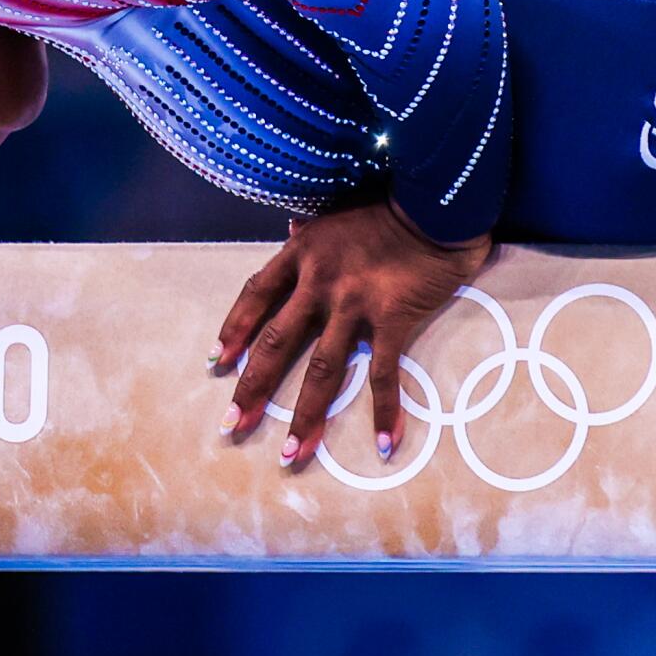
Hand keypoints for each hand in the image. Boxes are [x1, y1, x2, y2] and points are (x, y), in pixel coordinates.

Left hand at [210, 195, 493, 467]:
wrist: (437, 202)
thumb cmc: (391, 205)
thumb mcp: (338, 212)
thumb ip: (313, 230)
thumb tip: (290, 229)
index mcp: (303, 253)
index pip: (256, 295)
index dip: (235, 330)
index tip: (218, 362)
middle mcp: (319, 281)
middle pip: (276, 343)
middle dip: (252, 388)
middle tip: (233, 424)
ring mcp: (353, 303)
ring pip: (321, 369)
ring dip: (305, 415)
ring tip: (292, 454)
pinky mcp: (391, 319)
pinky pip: (383, 373)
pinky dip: (385, 410)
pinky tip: (386, 443)